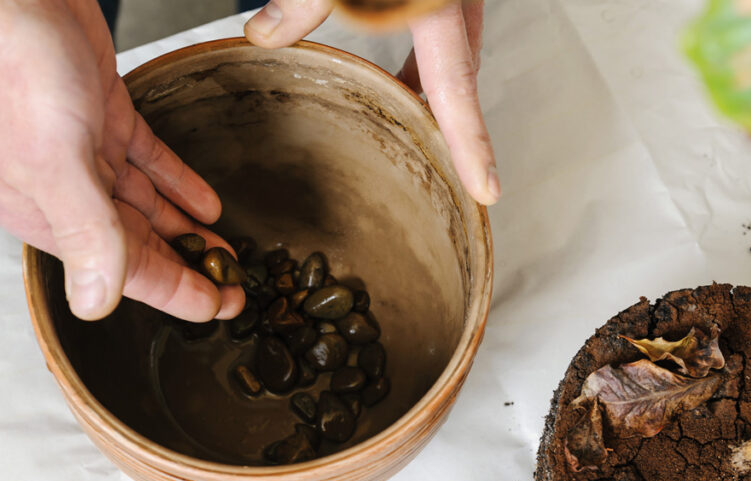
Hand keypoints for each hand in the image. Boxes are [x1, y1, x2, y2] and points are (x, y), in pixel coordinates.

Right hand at [0, 0, 244, 321]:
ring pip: (145, 207)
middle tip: (235, 289)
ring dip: (187, 231)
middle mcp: (63, 189)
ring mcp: (83, 152)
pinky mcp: (102, 117)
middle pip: (138, 244)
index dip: (176, 293)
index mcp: (43, 212)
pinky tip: (206, 204)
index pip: (122, 270)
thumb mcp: (54, 160)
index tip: (220, 309)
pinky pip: (148, 163)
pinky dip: (179, 183)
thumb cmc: (14, 66)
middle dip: (188, 268)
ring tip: (228, 254)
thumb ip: (85, 233)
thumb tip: (96, 303)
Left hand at [244, 0, 499, 204]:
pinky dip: (425, 58)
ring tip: (405, 120)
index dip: (472, 145)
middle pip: (459, 80)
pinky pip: (443, 33)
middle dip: (453, 128)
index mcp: (437, 8)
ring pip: (454, 56)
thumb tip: (264, 35)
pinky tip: (397, 64)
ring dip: (433, 90)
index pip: (456, 88)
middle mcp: (456, 5)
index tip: (486, 191)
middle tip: (441, 168)